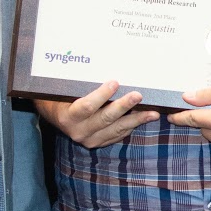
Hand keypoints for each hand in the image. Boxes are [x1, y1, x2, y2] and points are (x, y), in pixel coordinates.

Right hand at [35, 80, 159, 147]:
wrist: (57, 117)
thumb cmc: (62, 98)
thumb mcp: (66, 91)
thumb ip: (82, 85)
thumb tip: (105, 66)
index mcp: (68, 117)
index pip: (86, 106)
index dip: (101, 95)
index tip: (115, 82)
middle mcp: (79, 131)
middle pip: (105, 118)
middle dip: (124, 106)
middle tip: (138, 95)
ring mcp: (90, 140)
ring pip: (117, 129)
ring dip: (136, 120)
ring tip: (153, 112)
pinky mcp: (100, 143)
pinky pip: (119, 135)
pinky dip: (132, 125)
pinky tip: (145, 118)